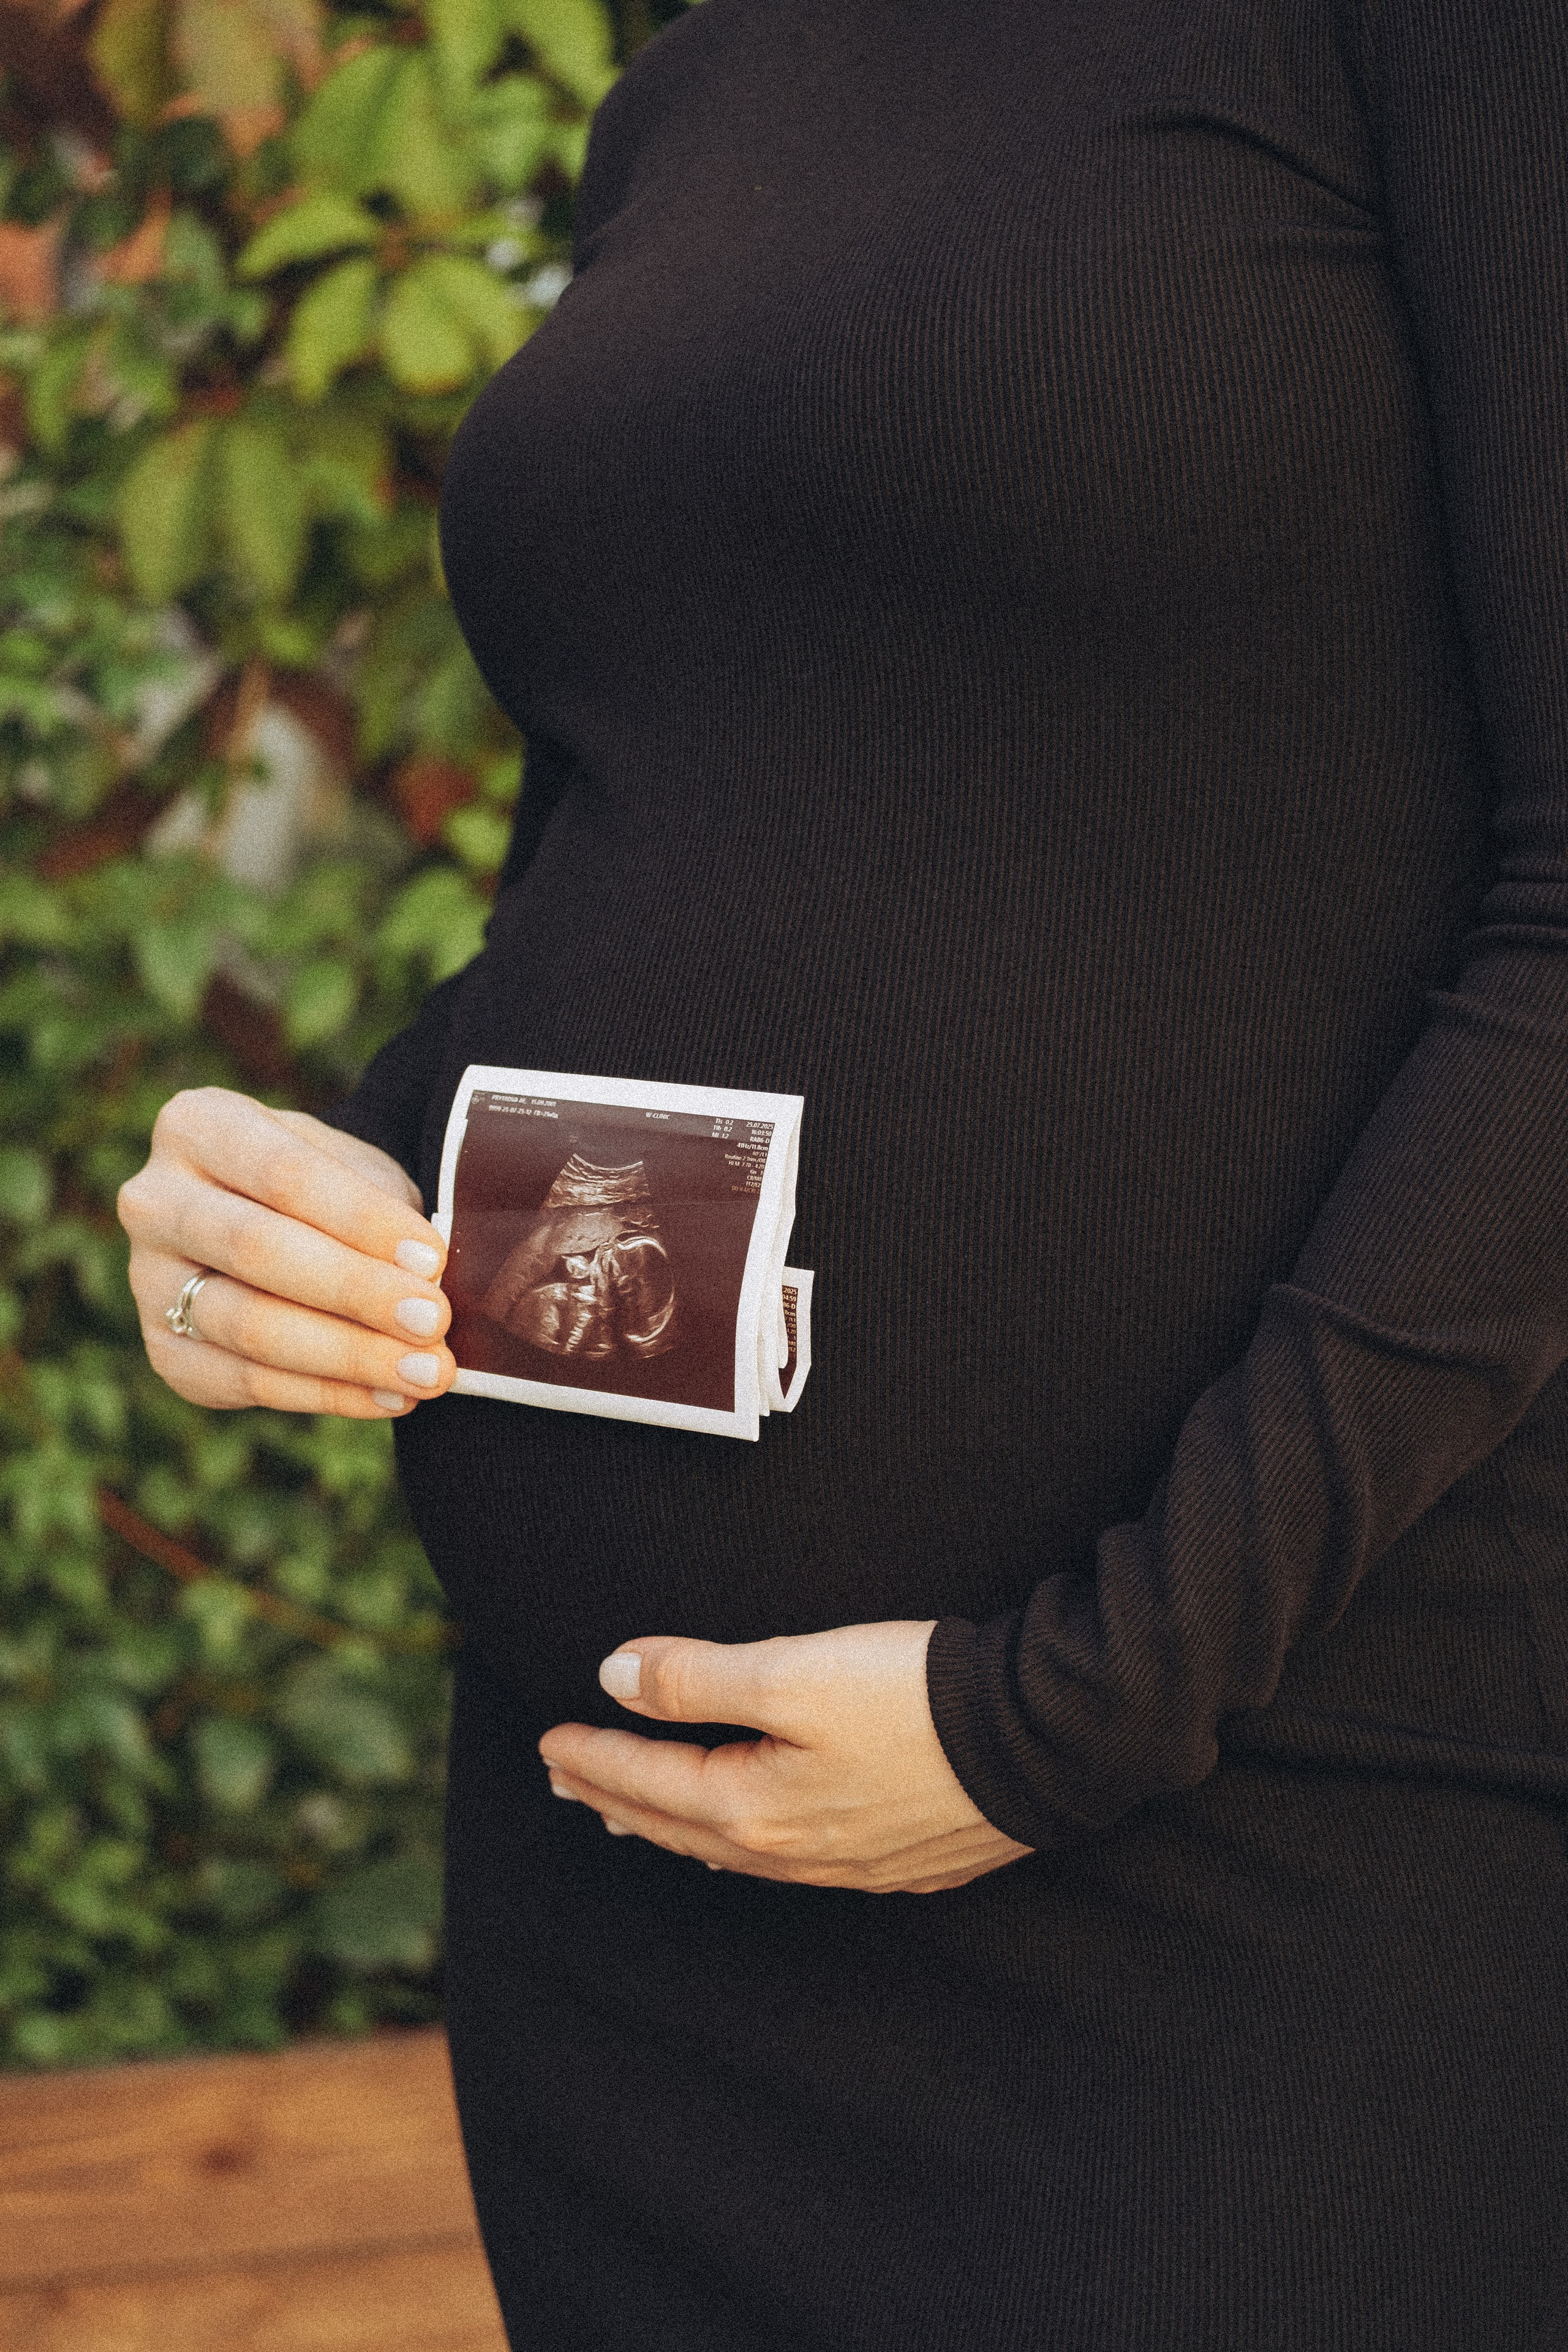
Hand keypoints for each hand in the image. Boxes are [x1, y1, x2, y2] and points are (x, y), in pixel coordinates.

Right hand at [118, 1087, 456, 1417]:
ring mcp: (148, 1281)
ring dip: (348, 1355)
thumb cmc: (326, 1188)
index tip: (432, 1258)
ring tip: (427, 1371)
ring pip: (248, 1325)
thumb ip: (381, 1210)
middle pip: (257, 1249)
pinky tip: (389, 1396)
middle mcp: (154, 1200)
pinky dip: (327, 1394)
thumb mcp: (354, 1168)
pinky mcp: (165, 1351)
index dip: (361, 1219)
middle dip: (355, 1290)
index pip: (283, 1174)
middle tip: (433, 1321)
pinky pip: (246, 1382)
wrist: (277, 1224)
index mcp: (198, 1126)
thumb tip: (427, 1279)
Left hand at [539, 1621, 1031, 1892]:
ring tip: (632, 1811)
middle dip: (616, 1797)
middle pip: (680, 1826)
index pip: (650, 1782)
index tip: (550, 1738)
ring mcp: (847, 1863)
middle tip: (568, 1777)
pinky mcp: (896, 1855)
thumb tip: (615, 1678)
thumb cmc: (916, 1700)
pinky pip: (786, 1859)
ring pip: (731, 1850)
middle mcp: (794, 1852)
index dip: (595, 1755)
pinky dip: (739, 1842)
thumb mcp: (792, 1672)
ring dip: (672, 1825)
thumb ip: (696, 1678)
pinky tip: (744, 1834)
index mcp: (756, 1808)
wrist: (1041, 1737)